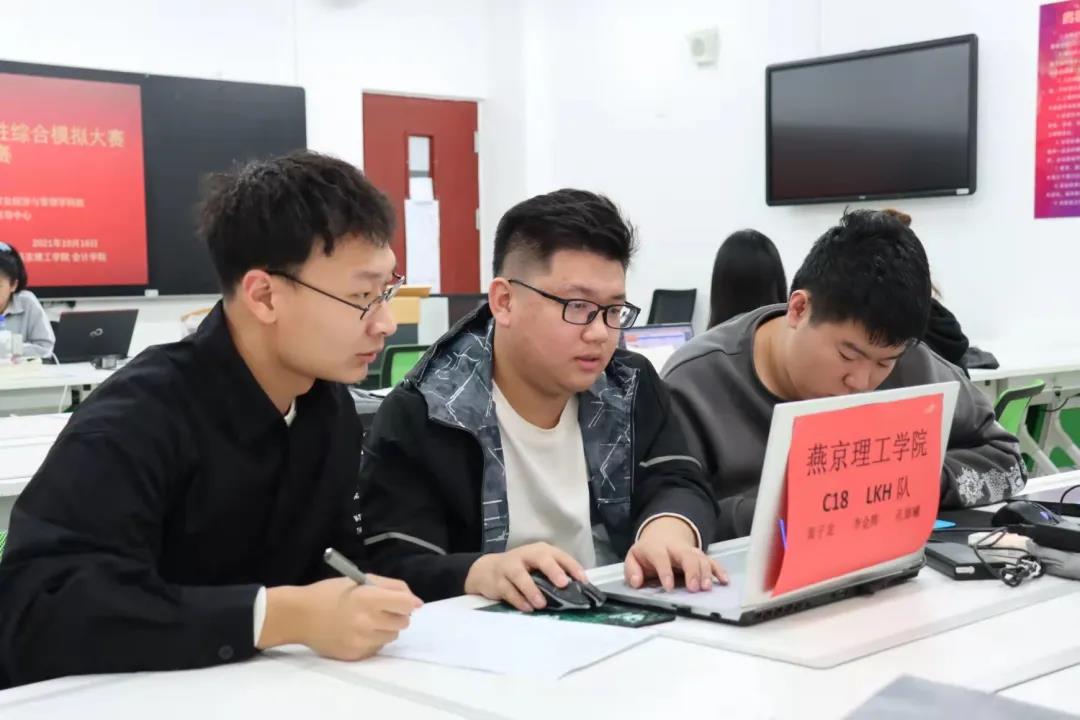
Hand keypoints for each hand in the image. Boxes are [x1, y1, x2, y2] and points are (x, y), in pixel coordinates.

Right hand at [259, 575, 421, 659]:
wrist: (299, 615)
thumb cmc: (330, 593)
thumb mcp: (359, 580)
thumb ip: (390, 587)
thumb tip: (415, 602)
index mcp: (368, 598)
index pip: (406, 604)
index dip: (408, 602)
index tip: (404, 602)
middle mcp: (366, 621)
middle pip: (403, 622)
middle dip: (397, 615)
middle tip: (381, 609)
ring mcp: (361, 640)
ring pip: (392, 636)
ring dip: (386, 628)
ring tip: (367, 620)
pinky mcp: (355, 655)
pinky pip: (377, 648)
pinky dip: (373, 640)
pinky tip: (357, 632)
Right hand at [464, 542, 588, 611]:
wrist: (487, 570)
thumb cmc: (521, 569)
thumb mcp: (537, 567)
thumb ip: (553, 575)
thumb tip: (576, 590)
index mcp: (540, 551)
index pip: (559, 555)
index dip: (572, 566)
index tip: (583, 580)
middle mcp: (526, 555)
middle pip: (540, 558)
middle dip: (552, 570)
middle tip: (562, 583)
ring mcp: (510, 567)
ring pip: (520, 576)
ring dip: (532, 590)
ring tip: (541, 604)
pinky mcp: (498, 581)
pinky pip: (508, 591)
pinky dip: (518, 600)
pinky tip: (527, 608)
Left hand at [625, 516, 727, 591]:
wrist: (662, 535)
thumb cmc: (647, 553)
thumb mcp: (634, 558)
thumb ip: (632, 570)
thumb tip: (636, 582)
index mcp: (657, 548)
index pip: (661, 558)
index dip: (665, 572)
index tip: (669, 588)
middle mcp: (676, 548)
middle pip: (687, 556)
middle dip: (692, 571)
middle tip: (694, 588)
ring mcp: (690, 551)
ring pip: (701, 558)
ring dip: (706, 573)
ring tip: (707, 588)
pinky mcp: (701, 556)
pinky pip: (712, 561)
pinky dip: (719, 570)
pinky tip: (724, 581)